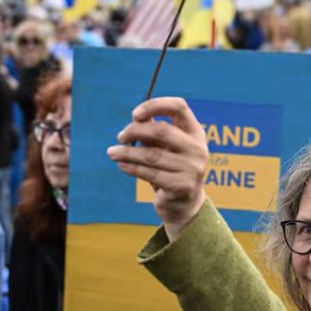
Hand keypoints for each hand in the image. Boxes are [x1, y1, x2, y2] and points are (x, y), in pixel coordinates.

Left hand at [108, 97, 207, 240]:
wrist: (185, 205)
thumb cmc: (171, 170)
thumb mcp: (166, 148)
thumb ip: (154, 133)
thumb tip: (136, 120)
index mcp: (196, 132)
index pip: (179, 107)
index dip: (155, 106)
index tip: (134, 114)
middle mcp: (198, 148)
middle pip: (162, 131)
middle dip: (135, 131)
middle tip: (120, 137)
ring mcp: (192, 168)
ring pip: (152, 154)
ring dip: (127, 152)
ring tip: (112, 152)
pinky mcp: (181, 186)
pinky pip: (149, 173)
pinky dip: (131, 167)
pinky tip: (121, 165)